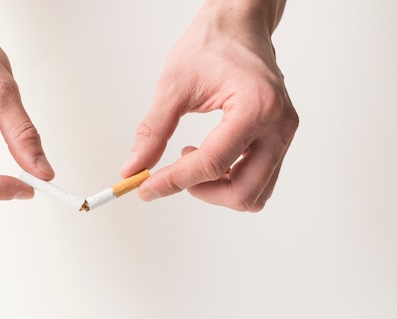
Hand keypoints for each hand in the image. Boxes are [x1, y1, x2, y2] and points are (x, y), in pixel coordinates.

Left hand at [121, 1, 297, 211]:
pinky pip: (259, 179)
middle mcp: (279, 125)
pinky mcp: (280, 138)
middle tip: (171, 175)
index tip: (145, 188)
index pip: (213, 163)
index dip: (174, 181)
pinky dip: (230, 181)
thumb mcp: (174, 85)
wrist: (240, 24)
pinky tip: (208, 156)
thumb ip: (153, 131)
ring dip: (218, 190)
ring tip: (191, 160)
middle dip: (202, 192)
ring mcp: (284, 134)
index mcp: (256, 107)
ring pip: (254, 193)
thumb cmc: (212, 44)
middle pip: (243, 192)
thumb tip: (134, 167)